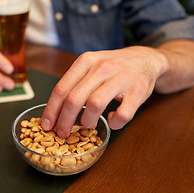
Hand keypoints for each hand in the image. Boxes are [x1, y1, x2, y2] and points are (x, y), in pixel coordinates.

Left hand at [41, 46, 166, 137]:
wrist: (146, 59)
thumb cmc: (112, 68)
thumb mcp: (90, 66)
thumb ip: (74, 83)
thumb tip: (54, 110)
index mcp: (86, 61)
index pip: (61, 88)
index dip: (51, 110)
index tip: (47, 124)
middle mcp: (102, 67)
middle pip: (74, 99)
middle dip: (64, 121)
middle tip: (62, 133)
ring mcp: (121, 78)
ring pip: (95, 105)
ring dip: (87, 121)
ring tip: (87, 125)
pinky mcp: (138, 91)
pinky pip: (122, 114)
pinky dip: (114, 122)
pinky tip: (112, 120)